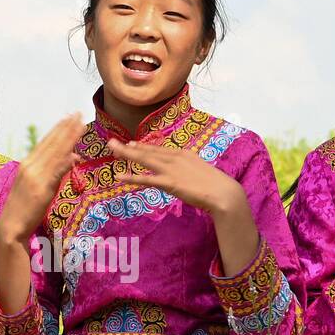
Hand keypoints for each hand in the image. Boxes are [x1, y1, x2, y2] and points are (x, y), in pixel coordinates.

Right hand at [0, 113, 86, 242]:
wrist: (11, 226)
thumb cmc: (24, 208)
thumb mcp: (39, 185)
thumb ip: (55, 171)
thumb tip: (72, 156)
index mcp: (28, 164)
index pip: (46, 142)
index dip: (59, 129)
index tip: (70, 117)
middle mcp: (30, 166)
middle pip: (51, 144)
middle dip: (66, 128)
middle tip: (78, 113)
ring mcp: (35, 176)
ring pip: (55, 154)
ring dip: (68, 139)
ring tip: (80, 125)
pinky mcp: (40, 189)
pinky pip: (54, 173)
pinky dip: (64, 162)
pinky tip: (74, 153)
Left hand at [111, 137, 261, 274]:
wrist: (223, 192)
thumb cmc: (215, 186)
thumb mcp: (200, 172)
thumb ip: (190, 170)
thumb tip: (185, 174)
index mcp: (184, 154)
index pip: (159, 149)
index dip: (144, 146)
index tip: (132, 143)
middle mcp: (175, 157)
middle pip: (148, 151)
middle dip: (129, 147)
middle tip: (112, 142)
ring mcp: (171, 169)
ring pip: (144, 160)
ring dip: (126, 154)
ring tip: (111, 149)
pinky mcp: (169, 182)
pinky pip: (146, 179)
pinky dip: (131, 177)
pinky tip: (119, 176)